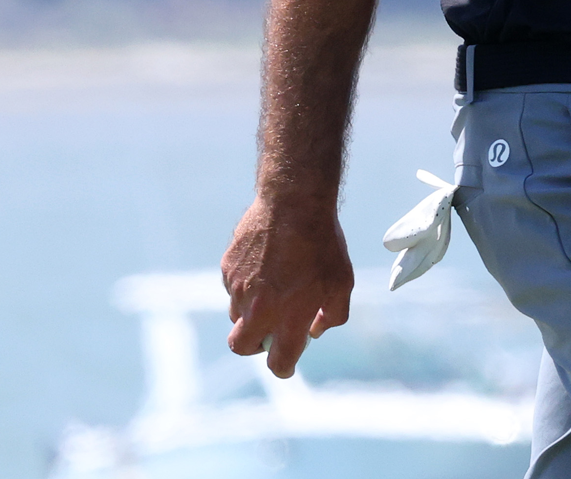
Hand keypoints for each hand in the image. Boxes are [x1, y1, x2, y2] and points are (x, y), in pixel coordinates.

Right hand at [222, 197, 354, 377]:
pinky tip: (266, 266)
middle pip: (242, 347)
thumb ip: (332, 315)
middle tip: (271, 332)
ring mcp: (239, 289)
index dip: (284, 367)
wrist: (294, 204)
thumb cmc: (323, 245)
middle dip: (255, 346)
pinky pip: (233, 288)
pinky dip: (246, 287)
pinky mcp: (228, 270)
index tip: (287, 364)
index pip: (279, 362)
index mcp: (289, 318)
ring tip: (274, 289)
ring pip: (236, 315)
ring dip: (251, 313)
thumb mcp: (342, 282)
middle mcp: (258, 310)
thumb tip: (315, 331)